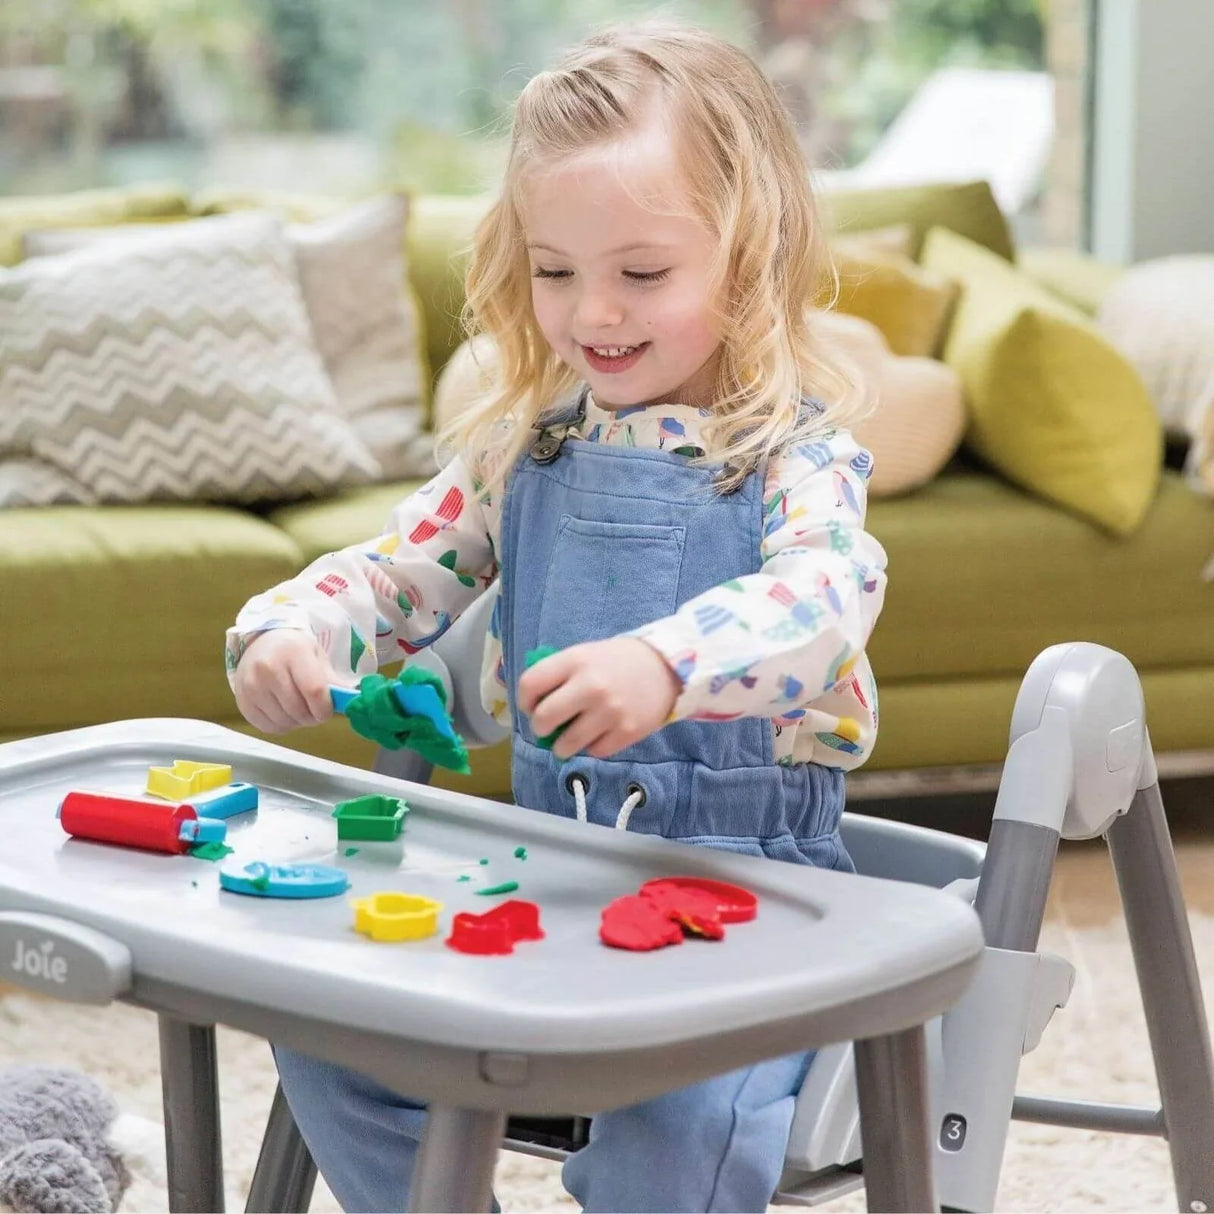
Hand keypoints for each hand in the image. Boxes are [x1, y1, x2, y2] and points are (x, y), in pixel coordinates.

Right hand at [231, 630, 336, 733]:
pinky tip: (284, 712)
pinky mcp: (242, 702)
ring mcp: (251, 686)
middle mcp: (268, 668)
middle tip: (315, 711)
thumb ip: (332, 680)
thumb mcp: (316, 656)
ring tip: (299, 709)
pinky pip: (268, 727)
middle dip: (312, 717)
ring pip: (285, 721)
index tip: (328, 711)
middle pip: (299, 710)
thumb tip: (351, 702)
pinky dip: (282, 726)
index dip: (325, 708)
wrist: (260, 643)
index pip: (314, 691)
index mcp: (293, 652)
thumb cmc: (293, 650)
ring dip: (298, 722)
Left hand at [517, 637, 680, 759]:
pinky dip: (592, 746)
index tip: (531, 706)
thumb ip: (559, 674)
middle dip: (540, 727)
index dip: (524, 700)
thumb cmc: (618, 661)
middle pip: (543, 719)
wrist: (667, 667)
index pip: (530, 685)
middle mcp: (590, 687)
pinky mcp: (626, 732)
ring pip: (566, 745)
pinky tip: (599, 733)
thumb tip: (532, 704)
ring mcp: (609, 712)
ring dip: (561, 746)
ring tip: (568, 739)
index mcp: (575, 661)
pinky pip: (594, 751)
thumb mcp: (586, 654)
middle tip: (547, 727)